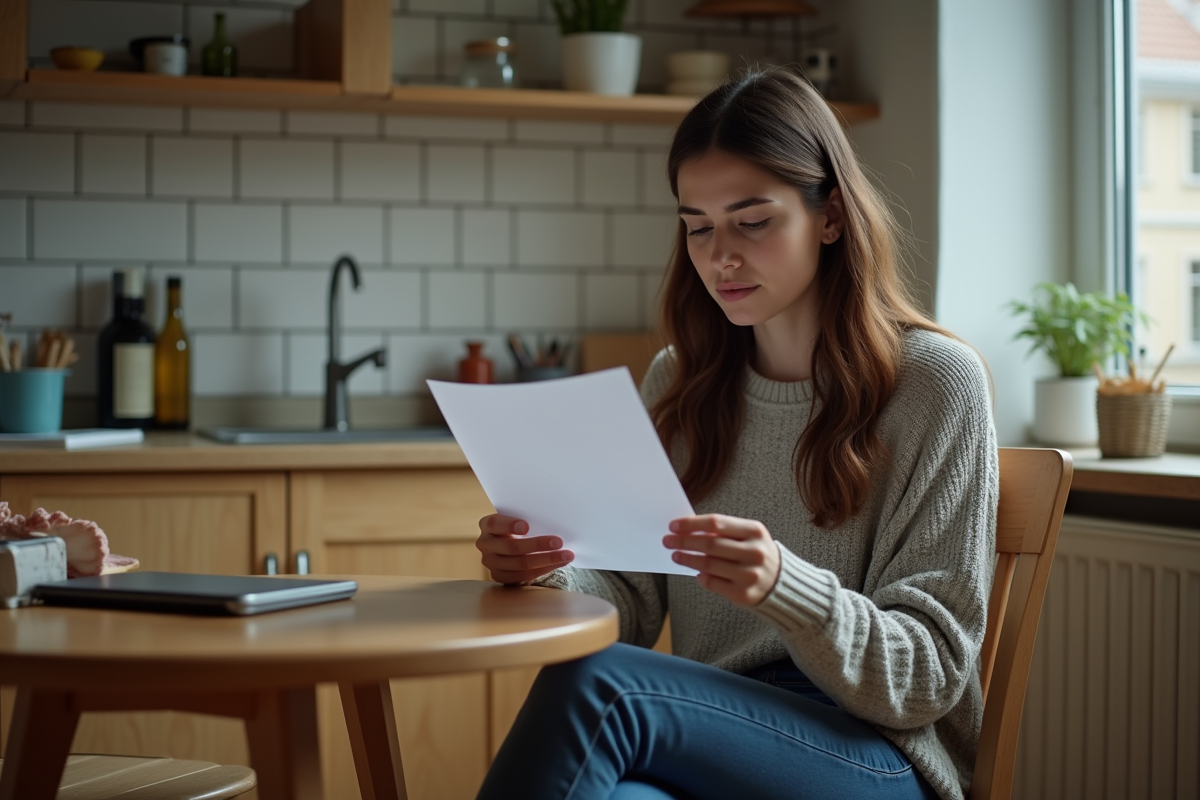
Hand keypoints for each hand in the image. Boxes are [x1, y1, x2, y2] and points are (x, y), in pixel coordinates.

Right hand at [477, 513, 573, 585]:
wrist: (511, 546)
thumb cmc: (518, 528)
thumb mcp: (518, 519)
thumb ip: (528, 519)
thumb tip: (554, 520)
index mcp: (487, 524)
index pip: (494, 523)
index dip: (509, 525)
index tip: (527, 527)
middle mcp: (485, 544)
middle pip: (511, 547)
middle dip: (537, 544)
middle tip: (558, 542)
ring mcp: (490, 562)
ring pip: (520, 563)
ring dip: (546, 560)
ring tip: (566, 555)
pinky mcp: (499, 576)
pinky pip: (523, 576)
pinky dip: (543, 569)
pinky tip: (556, 564)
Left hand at [663, 514, 780, 607]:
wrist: (781, 582)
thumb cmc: (756, 553)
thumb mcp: (748, 535)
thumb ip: (723, 531)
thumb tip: (688, 529)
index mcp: (755, 531)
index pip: (716, 522)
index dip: (691, 524)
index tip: (673, 525)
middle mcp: (754, 552)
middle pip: (709, 544)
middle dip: (684, 541)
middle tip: (668, 541)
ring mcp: (749, 575)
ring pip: (708, 565)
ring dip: (687, 559)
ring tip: (676, 555)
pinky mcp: (743, 594)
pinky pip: (712, 583)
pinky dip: (700, 576)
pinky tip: (695, 571)